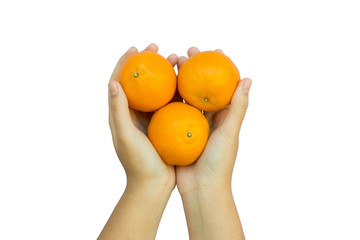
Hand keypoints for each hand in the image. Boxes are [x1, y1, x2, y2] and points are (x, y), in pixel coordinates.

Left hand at [108, 44, 177, 190]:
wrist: (153, 185)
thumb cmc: (138, 163)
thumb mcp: (126, 136)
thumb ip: (118, 111)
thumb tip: (113, 82)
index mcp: (121, 114)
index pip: (119, 82)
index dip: (125, 62)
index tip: (137, 48)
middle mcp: (134, 114)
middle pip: (140, 81)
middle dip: (148, 63)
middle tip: (160, 49)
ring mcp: (150, 119)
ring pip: (157, 90)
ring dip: (165, 73)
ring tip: (177, 60)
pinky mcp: (164, 125)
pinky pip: (170, 103)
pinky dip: (177, 90)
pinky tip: (188, 83)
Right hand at [176, 47, 251, 195]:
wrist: (201, 189)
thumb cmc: (219, 162)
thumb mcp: (229, 133)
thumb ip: (238, 107)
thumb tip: (247, 78)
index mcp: (224, 116)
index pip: (223, 85)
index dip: (220, 66)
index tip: (213, 50)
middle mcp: (208, 118)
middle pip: (202, 86)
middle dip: (195, 68)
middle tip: (186, 53)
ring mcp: (192, 124)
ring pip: (185, 96)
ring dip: (179, 79)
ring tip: (170, 63)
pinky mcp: (177, 132)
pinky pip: (171, 111)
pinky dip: (166, 98)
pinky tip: (157, 86)